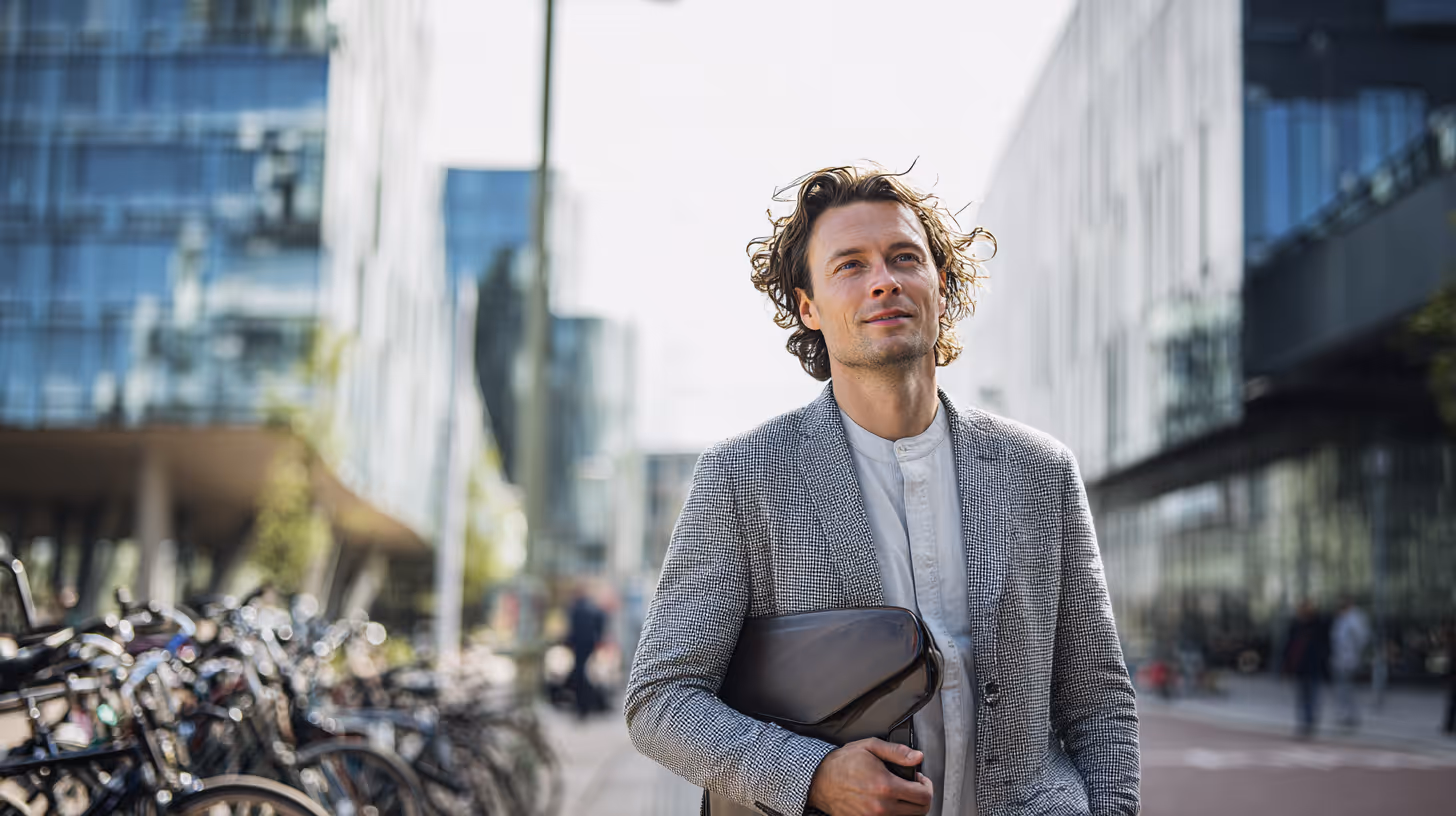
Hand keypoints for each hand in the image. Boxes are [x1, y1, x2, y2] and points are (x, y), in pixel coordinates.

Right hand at [807, 738, 933, 815]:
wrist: (819, 780)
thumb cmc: (843, 763)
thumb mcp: (870, 747)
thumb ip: (897, 752)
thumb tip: (917, 757)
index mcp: (886, 786)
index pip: (923, 795)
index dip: (926, 786)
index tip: (919, 779)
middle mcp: (882, 806)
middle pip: (920, 811)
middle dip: (921, 797)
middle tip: (912, 786)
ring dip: (909, 806)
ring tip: (899, 793)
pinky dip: (894, 812)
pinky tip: (887, 801)